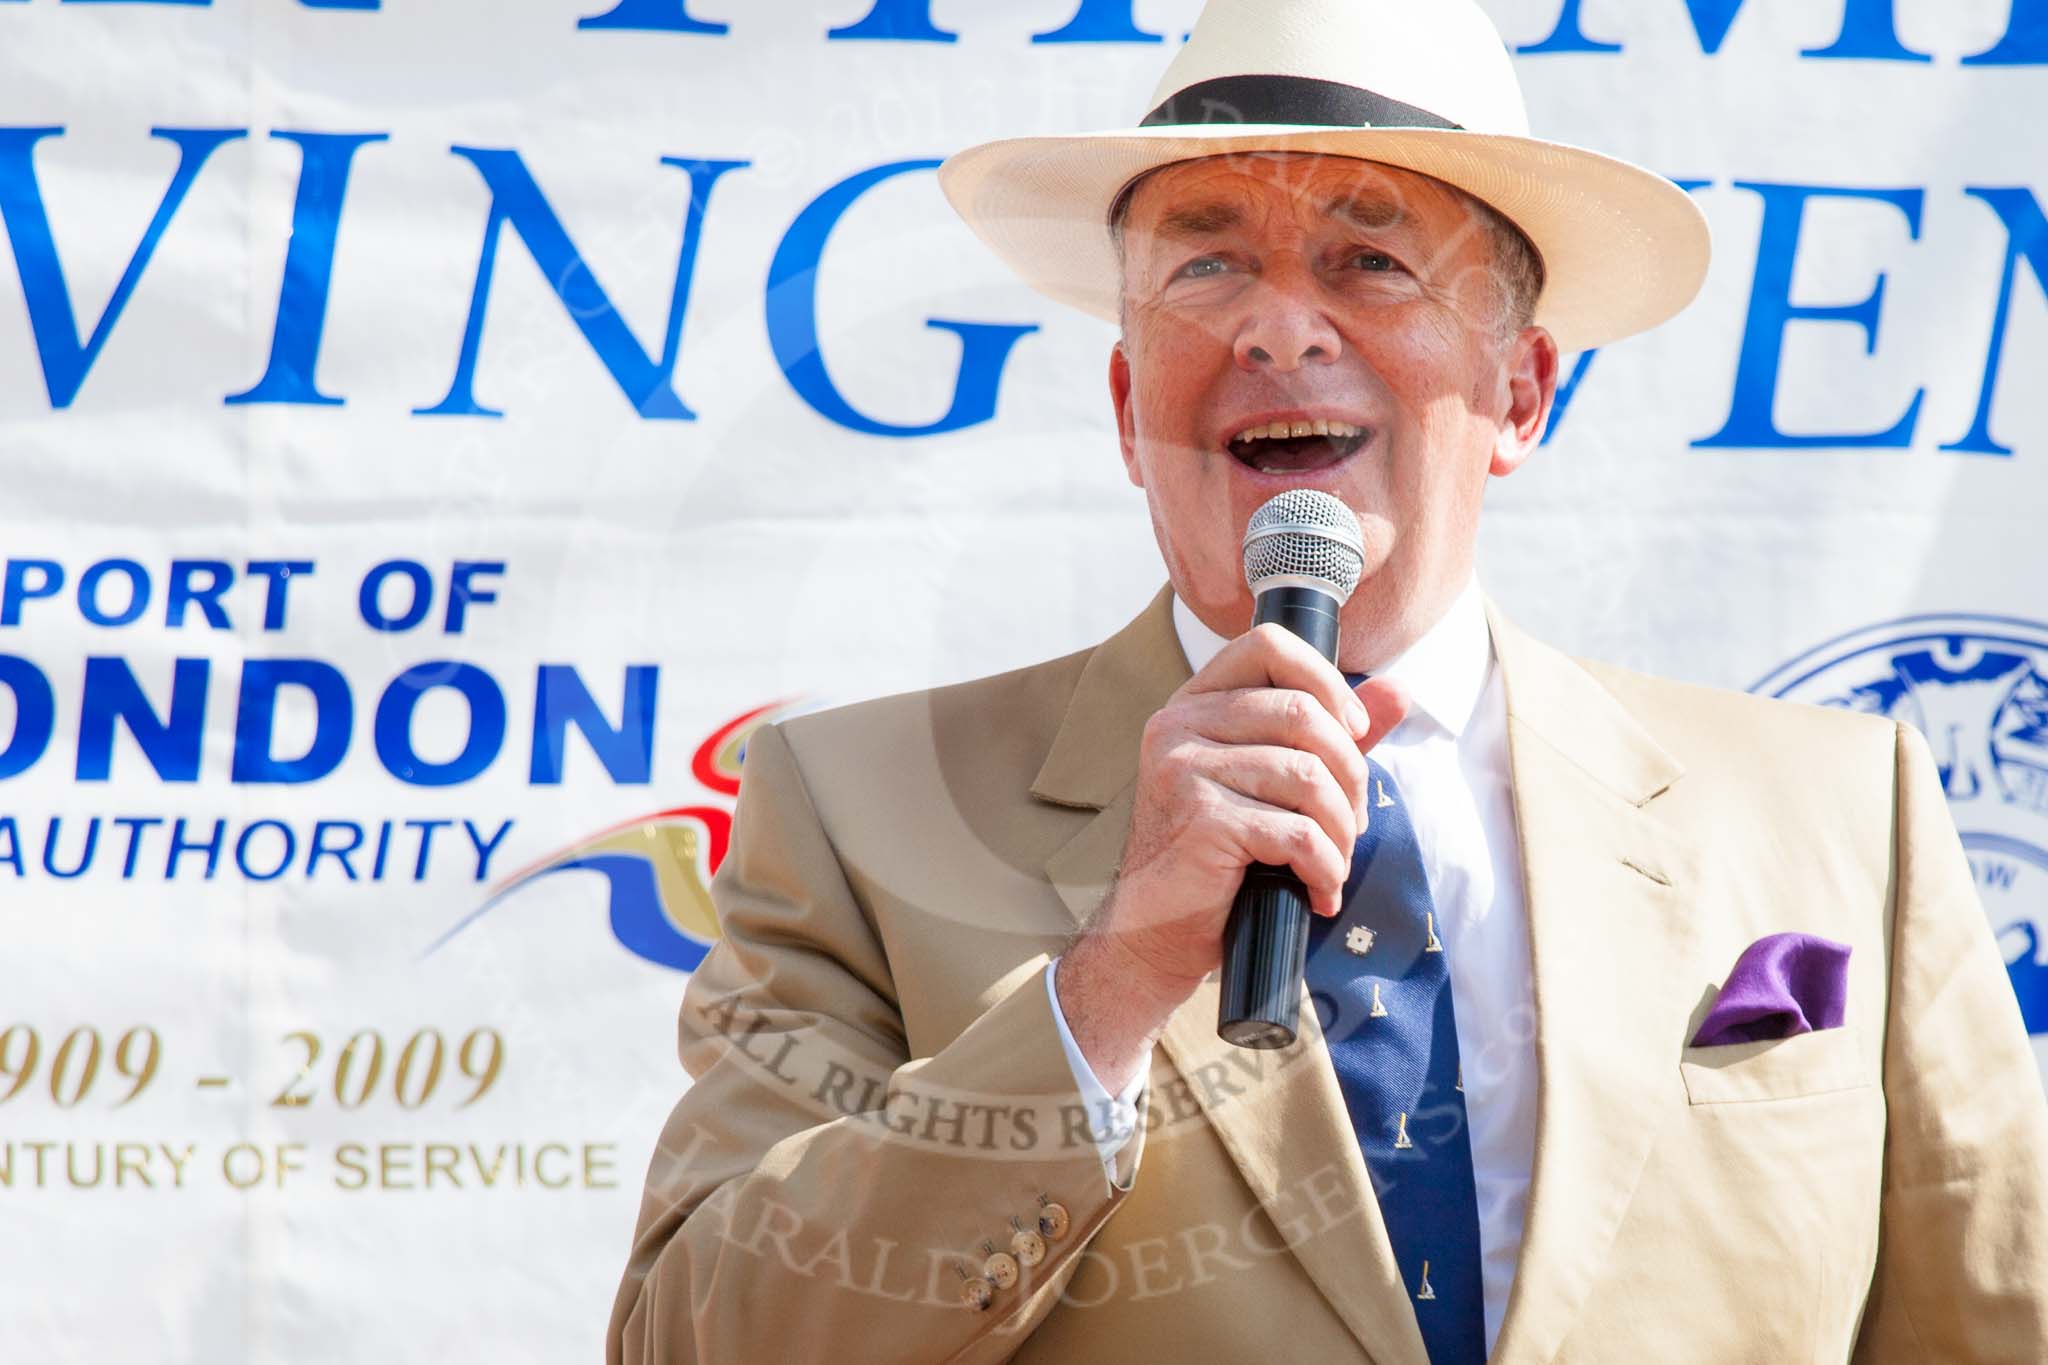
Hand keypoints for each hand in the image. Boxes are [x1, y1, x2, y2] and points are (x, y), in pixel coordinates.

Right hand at [1056, 624, 1408, 1089]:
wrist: (1156, 931)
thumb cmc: (1218, 856)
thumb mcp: (1275, 783)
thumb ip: (1333, 734)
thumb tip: (1399, 691)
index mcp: (1195, 703)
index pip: (1269, 646)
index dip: (1327, 682)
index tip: (1354, 734)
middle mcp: (1179, 724)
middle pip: (1303, 713)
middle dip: (1350, 775)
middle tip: (1350, 823)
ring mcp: (1183, 769)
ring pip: (1307, 776)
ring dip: (1340, 830)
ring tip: (1333, 862)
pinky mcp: (1200, 819)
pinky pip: (1297, 832)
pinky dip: (1324, 867)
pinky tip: (1318, 890)